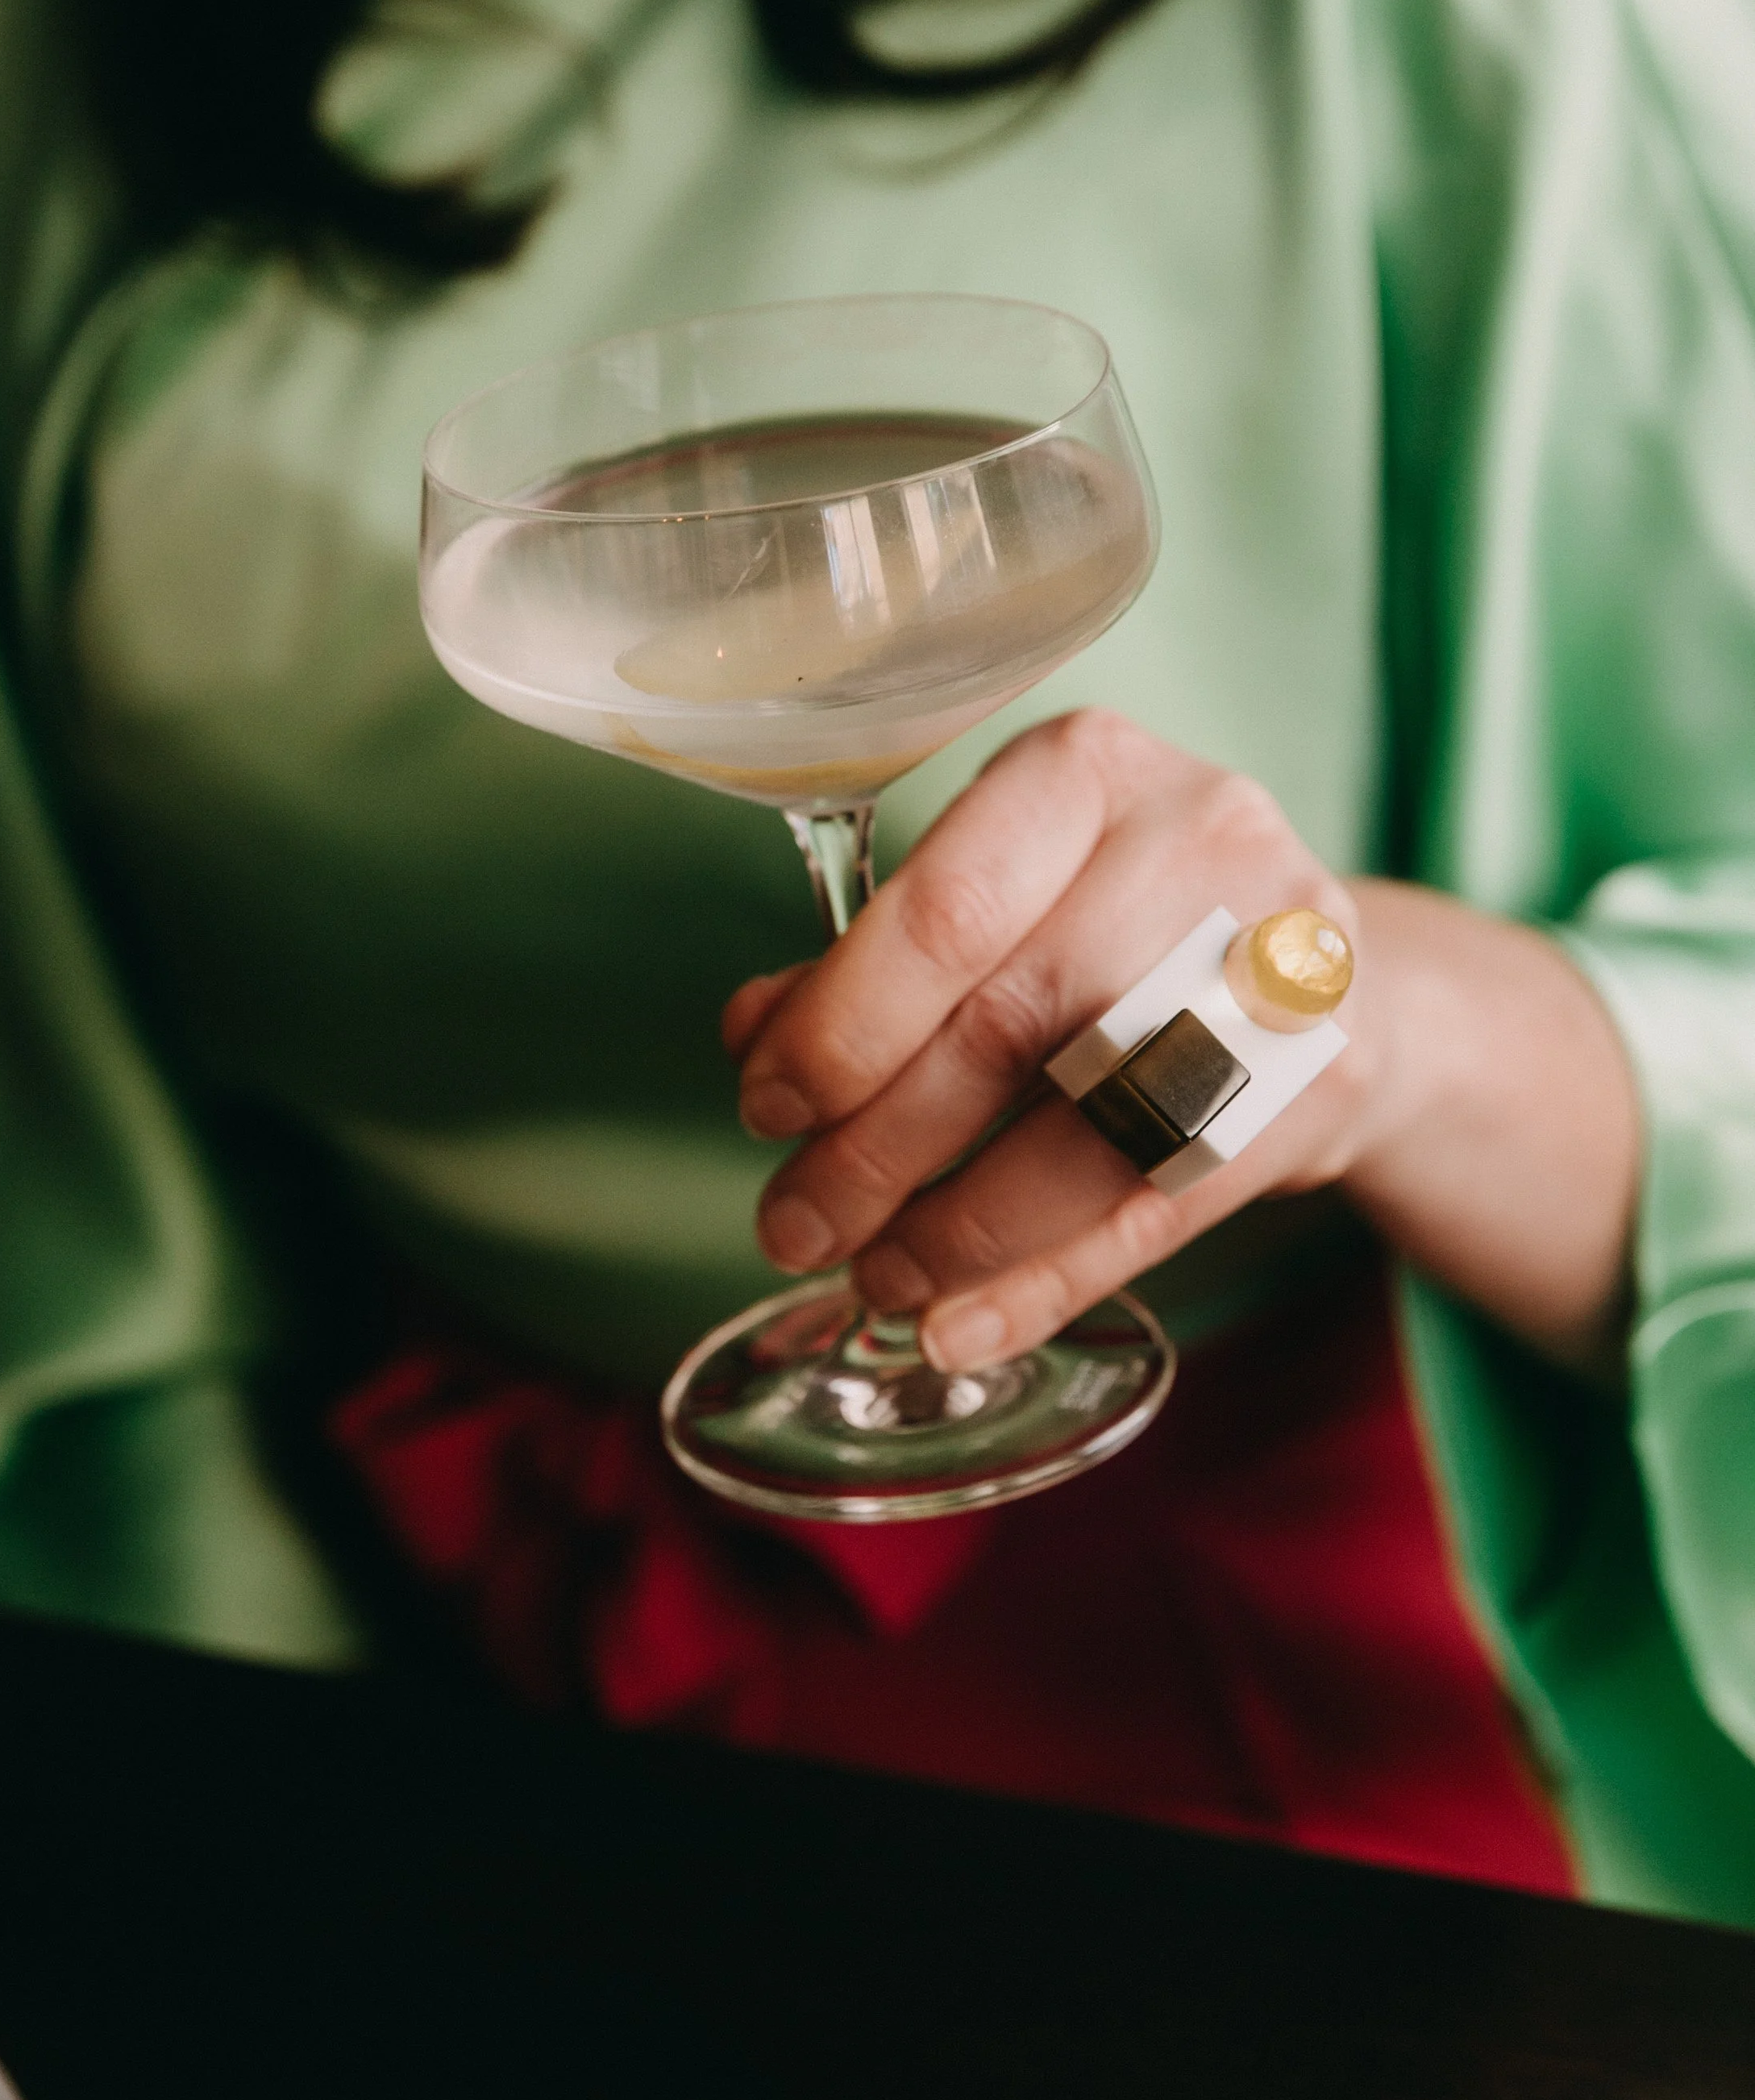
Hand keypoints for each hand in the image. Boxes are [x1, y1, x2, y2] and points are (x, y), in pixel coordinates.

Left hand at [724, 713, 1637, 1377]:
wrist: (1342, 972)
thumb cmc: (1122, 917)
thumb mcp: (1008, 889)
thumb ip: (880, 956)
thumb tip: (758, 1034)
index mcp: (1088, 770)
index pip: (945, 908)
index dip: (841, 1025)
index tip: (768, 1104)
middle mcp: (1197, 845)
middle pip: (1009, 1026)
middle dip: (875, 1147)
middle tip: (793, 1226)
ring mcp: (1277, 967)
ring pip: (1087, 1132)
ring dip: (954, 1231)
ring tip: (874, 1278)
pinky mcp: (1319, 1089)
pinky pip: (1157, 1211)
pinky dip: (1042, 1282)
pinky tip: (960, 1329)